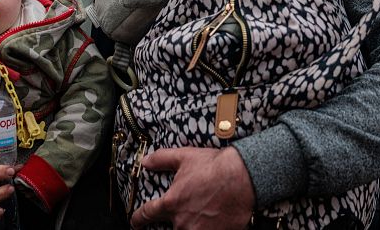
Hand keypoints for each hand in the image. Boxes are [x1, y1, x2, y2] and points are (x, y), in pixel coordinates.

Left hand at [131, 147, 254, 229]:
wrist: (244, 177)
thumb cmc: (215, 167)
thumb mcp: (184, 157)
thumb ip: (161, 160)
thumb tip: (146, 162)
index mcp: (172, 203)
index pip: (147, 214)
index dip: (138, 219)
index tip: (135, 222)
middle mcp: (183, 222)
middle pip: (170, 227)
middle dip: (175, 219)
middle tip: (186, 209)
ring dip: (191, 225)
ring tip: (201, 213)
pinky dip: (207, 227)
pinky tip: (214, 219)